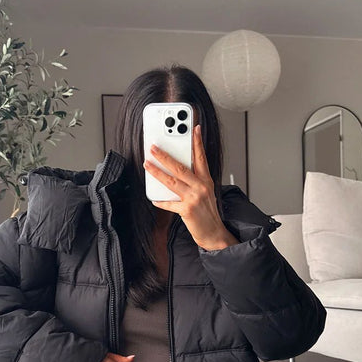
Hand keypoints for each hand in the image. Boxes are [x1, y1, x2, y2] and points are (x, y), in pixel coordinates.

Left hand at [143, 124, 238, 250]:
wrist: (214, 233)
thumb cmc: (207, 212)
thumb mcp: (205, 192)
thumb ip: (194, 180)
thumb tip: (175, 172)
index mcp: (206, 180)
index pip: (201, 157)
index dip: (197, 142)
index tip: (193, 128)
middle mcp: (201, 186)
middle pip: (181, 167)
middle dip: (165, 155)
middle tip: (154, 147)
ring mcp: (194, 198)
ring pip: (172, 181)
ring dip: (157, 172)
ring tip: (147, 164)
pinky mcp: (187, 210)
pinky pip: (169, 203)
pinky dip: (160, 201)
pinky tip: (153, 198)